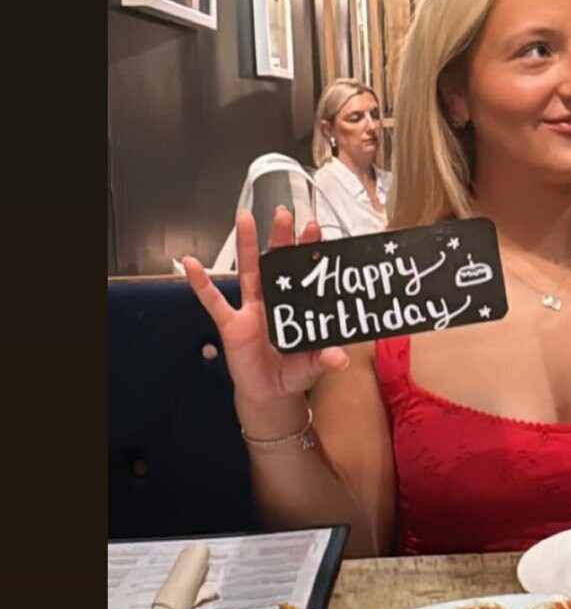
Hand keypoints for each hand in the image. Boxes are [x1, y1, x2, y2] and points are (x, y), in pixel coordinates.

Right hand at [181, 207, 349, 410]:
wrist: (269, 395)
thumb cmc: (292, 374)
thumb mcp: (313, 366)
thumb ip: (324, 359)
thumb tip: (340, 358)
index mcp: (296, 306)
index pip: (303, 273)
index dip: (307, 251)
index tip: (314, 229)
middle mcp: (273, 301)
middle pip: (276, 263)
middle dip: (280, 237)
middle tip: (284, 213)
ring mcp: (250, 309)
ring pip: (247, 270)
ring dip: (245, 244)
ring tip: (244, 217)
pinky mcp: (231, 324)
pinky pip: (214, 301)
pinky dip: (201, 283)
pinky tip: (192, 265)